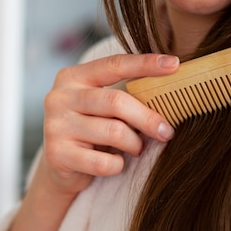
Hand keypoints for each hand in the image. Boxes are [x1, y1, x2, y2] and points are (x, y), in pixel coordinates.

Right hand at [39, 53, 179, 197]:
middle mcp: (59, 97)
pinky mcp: (58, 155)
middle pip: (116, 102)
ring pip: (113, 132)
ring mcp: (56, 126)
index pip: (114, 65)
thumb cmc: (90, 130)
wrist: (59, 167)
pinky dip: (118, 165)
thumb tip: (169, 94)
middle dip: (148, 118)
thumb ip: (123, 95)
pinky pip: (103, 162)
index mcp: (72, 77)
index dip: (145, 64)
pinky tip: (116, 163)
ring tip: (137, 148)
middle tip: (167, 131)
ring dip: (134, 143)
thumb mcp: (101, 106)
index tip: (174, 64)